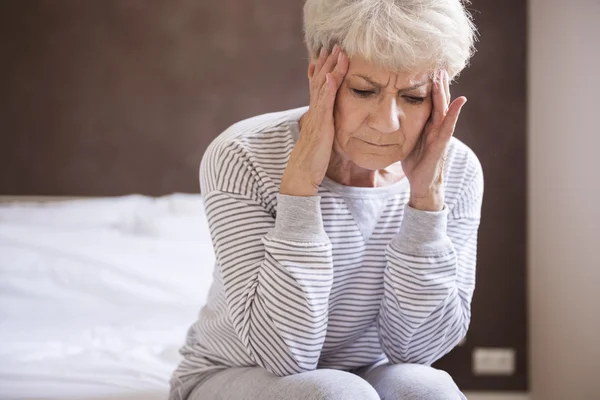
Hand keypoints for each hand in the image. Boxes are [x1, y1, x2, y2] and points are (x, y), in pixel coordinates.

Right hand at [280, 44, 348, 195]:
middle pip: (319, 82)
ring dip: (329, 69)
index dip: (323, 70)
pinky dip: (327, 89)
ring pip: (322, 89)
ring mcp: (316, 119)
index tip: (329, 54)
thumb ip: (325, 127)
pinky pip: (324, 105)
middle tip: (334, 44)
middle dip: (327, 63)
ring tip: (336, 52)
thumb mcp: (321, 139)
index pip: (318, 87)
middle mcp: (314, 113)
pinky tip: (331, 76)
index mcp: (315, 115)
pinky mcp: (320, 127)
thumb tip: (329, 121)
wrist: (301, 175)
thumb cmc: (312, 161)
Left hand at [402, 70, 466, 210]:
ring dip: (444, 91)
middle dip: (437, 82)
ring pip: (443, 108)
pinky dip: (454, 112)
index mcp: (426, 124)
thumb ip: (402, 127)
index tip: (422, 68)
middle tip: (435, 63)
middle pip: (437, 100)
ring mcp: (440, 134)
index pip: (427, 100)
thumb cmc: (414, 163)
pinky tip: (460, 100)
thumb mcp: (405, 140)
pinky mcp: (441, 144)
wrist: (422, 184)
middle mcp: (435, 126)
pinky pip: (448, 125)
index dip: (426, 85)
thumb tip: (386, 116)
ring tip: (443, 74)